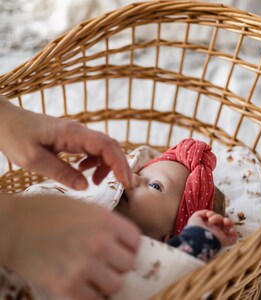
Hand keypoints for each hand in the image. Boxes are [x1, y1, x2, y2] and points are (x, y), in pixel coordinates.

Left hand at [0, 96, 132, 189]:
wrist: (5, 121)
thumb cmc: (15, 137)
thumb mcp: (34, 160)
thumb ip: (61, 173)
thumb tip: (85, 186)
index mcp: (73, 134)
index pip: (106, 146)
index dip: (120, 164)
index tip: (126, 183)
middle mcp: (79, 131)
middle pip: (110, 146)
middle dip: (120, 166)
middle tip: (124, 187)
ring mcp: (77, 134)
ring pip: (103, 148)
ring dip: (107, 165)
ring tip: (96, 181)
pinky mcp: (73, 138)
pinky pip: (92, 149)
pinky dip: (94, 162)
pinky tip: (83, 171)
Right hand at [0, 194, 139, 298]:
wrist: (14, 225)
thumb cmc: (48, 211)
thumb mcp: (83, 206)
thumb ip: (106, 222)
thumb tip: (122, 238)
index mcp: (105, 220)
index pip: (135, 240)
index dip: (130, 244)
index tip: (123, 247)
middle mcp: (99, 243)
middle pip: (128, 264)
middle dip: (120, 263)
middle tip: (109, 261)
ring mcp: (84, 267)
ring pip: (114, 284)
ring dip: (107, 280)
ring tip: (96, 273)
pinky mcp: (66, 287)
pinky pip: (93, 298)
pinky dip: (91, 293)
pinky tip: (82, 282)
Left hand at [188, 210, 237, 246]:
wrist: (198, 240)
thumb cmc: (195, 229)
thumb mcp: (195, 217)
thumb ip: (202, 213)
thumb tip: (209, 213)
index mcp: (207, 225)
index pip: (214, 218)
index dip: (213, 214)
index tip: (208, 215)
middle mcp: (214, 230)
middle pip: (221, 220)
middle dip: (217, 217)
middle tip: (211, 220)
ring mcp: (220, 236)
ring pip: (229, 227)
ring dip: (228, 221)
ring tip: (225, 222)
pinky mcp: (225, 241)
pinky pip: (234, 237)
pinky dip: (234, 232)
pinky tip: (229, 230)